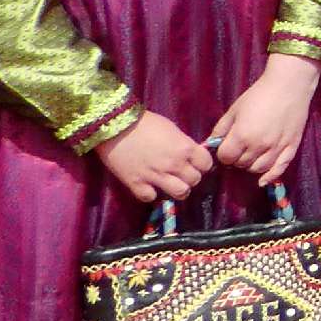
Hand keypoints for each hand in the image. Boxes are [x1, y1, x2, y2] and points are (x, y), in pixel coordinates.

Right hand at [98, 111, 214, 205]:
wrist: (113, 125)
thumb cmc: (145, 122)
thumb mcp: (172, 129)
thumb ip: (184, 144)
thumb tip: (191, 154)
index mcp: (185, 148)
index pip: (207, 164)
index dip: (202, 165)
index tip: (195, 163)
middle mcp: (174, 164)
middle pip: (195, 180)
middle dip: (190, 178)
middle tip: (181, 174)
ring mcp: (156, 176)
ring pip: (181, 193)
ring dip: (177, 189)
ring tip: (170, 184)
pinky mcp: (136, 184)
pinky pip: (151, 198)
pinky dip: (150, 194)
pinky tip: (147, 186)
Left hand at [204, 55, 320, 186]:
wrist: (289, 86)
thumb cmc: (258, 95)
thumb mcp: (234, 109)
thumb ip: (221, 129)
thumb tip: (211, 144)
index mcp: (242, 136)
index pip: (226, 158)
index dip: (224, 153)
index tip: (227, 146)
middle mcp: (259, 146)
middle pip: (241, 164)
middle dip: (237, 158)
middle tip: (240, 148)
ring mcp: (276, 148)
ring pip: (258, 169)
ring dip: (251, 165)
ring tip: (251, 155)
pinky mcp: (291, 148)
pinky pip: (280, 169)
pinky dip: (270, 177)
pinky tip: (263, 181)